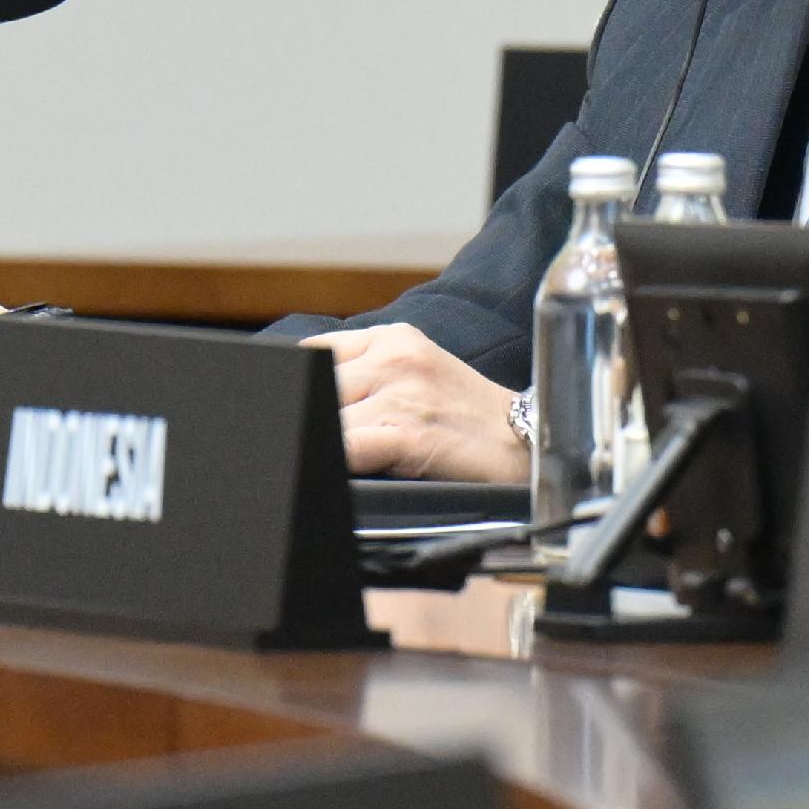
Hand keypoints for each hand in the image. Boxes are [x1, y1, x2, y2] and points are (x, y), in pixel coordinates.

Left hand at [304, 323, 529, 481]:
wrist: (527, 442)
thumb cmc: (469, 417)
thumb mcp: (417, 375)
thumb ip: (369, 376)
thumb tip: (314, 395)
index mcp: (393, 339)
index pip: (316, 351)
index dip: (298, 381)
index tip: (281, 399)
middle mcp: (394, 358)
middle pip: (318, 384)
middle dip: (310, 413)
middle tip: (309, 435)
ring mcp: (401, 394)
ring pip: (328, 416)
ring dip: (327, 439)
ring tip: (332, 454)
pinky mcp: (408, 433)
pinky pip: (347, 446)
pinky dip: (338, 458)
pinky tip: (339, 469)